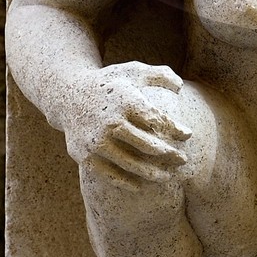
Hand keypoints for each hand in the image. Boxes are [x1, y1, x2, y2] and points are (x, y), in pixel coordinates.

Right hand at [59, 62, 191, 180]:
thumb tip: (180, 87)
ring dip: (153, 173)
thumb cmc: (110, 83)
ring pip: (131, 164)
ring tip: (168, 176)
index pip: (157, 119)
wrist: (69, 96)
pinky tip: (142, 185)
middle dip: (169, 155)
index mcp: (124, 100)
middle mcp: (110, 122)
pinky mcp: (85, 156)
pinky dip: (127, 182)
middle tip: (183, 160)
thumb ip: (159, 75)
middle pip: (147, 145)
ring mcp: (96, 141)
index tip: (188, 135)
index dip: (175, 129)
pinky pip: (110, 175)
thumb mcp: (132, 71)